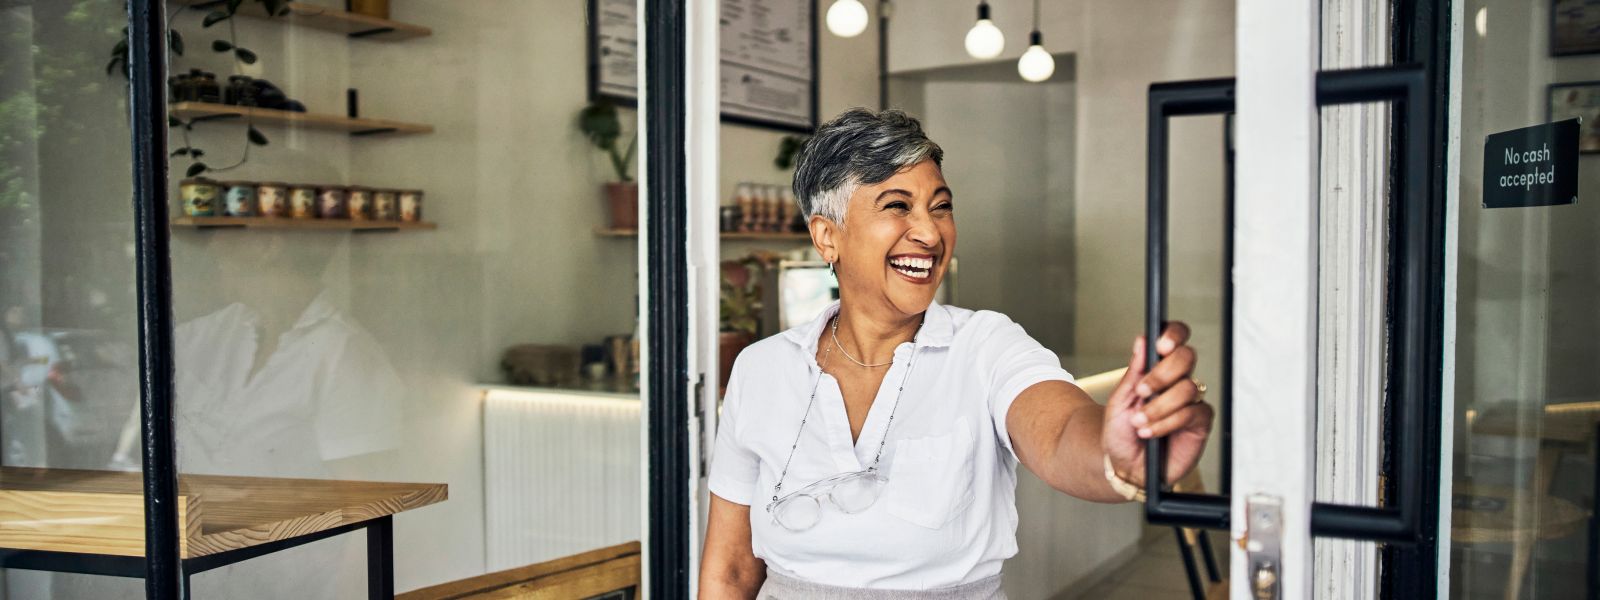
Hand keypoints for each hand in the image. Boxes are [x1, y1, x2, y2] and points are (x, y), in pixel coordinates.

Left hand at [1101, 322, 1213, 487]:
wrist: (1123, 466)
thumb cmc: (1121, 433)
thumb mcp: (1119, 401)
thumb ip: (1134, 372)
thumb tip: (1142, 341)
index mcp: (1158, 370)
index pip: (1174, 340)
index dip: (1173, 335)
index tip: (1160, 344)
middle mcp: (1177, 382)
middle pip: (1187, 357)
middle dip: (1163, 373)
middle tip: (1143, 390)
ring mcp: (1190, 402)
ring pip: (1188, 388)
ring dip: (1159, 406)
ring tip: (1139, 421)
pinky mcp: (1199, 423)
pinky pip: (1192, 413)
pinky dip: (1167, 422)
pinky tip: (1151, 432)